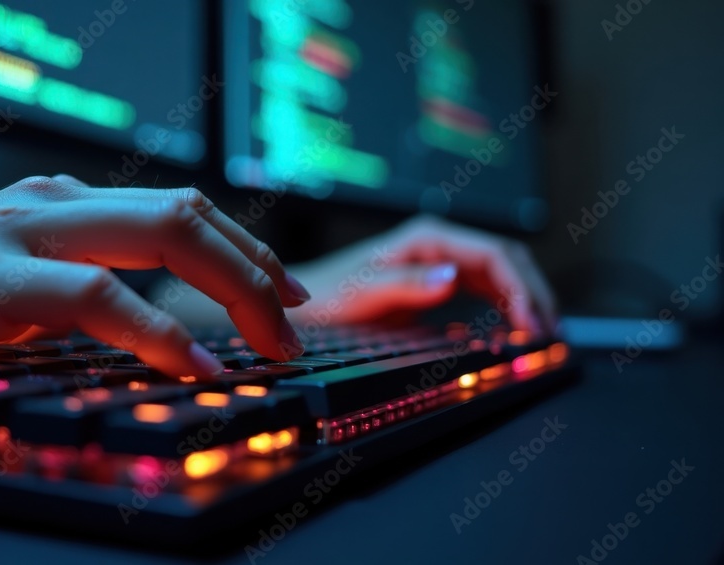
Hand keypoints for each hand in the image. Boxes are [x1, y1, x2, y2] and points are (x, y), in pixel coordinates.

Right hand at [0, 176, 310, 380]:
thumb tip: (166, 321)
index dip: (246, 249)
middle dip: (256, 271)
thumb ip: (85, 283)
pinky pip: (95, 294)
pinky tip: (195, 362)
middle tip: (292, 328)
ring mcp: (19, 233)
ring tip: (268, 345)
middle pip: (186, 214)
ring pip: (161, 235)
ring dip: (234, 292)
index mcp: (64, 201)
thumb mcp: (20, 279)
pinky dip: (159, 331)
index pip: (180, 209)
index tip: (285, 295)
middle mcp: (51, 202)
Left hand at [288, 215, 556, 332]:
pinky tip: (515, 327)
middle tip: (551, 331)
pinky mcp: (437, 281)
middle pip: (506, 259)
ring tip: (542, 332)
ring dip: (524, 298)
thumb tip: (452, 277)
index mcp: (428, 237)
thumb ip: (407, 283)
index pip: (494, 253)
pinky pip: (484, 288)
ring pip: (500, 273)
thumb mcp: (365, 291)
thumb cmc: (329, 295)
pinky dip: (506, 305)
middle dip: (533, 292)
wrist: (305, 305)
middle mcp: (439, 243)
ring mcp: (440, 261)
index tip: (532, 322)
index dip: (520, 286)